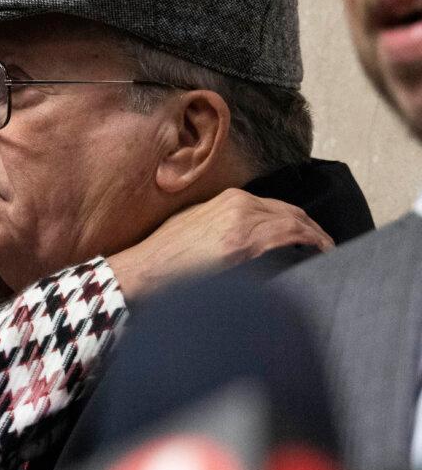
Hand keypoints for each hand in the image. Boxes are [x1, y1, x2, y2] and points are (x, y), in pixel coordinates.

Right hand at [108, 188, 333, 299]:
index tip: (305, 234)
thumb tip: (245, 236)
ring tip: (326, 254)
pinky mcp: (245, 248)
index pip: (275, 207)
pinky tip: (316, 258)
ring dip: (315, 239)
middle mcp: (241, 207)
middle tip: (325, 246)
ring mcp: (245, 227)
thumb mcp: (192, 224)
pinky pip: (289, 242)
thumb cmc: (162, 254)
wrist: (144, 270)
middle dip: (312, 229)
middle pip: (291, 214)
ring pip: (296, 226)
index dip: (295, 221)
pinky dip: (308, 247)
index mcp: (229, 199)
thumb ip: (221, 222)